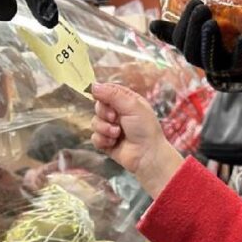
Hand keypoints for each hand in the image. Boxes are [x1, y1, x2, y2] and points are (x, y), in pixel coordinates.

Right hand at [90, 82, 183, 197]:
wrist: (147, 155)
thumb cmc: (145, 129)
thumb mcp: (132, 105)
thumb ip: (112, 94)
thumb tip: (93, 86)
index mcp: (126, 101)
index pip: (107, 91)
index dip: (102, 94)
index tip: (102, 99)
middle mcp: (118, 113)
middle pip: (98, 106)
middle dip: (104, 113)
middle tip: (115, 119)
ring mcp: (111, 128)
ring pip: (95, 122)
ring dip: (104, 128)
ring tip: (117, 134)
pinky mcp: (106, 142)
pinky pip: (94, 137)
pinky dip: (102, 140)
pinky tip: (113, 143)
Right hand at [149, 0, 241, 88]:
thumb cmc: (226, 47)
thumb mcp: (200, 37)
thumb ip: (178, 32)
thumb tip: (152, 26)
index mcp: (194, 53)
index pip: (181, 42)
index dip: (184, 24)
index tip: (195, 2)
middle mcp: (205, 64)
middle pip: (192, 54)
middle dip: (194, 31)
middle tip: (202, 8)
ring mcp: (224, 72)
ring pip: (210, 64)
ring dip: (209, 43)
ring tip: (211, 23)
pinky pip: (239, 67)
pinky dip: (239, 53)